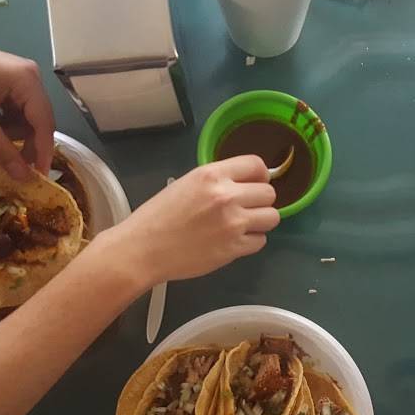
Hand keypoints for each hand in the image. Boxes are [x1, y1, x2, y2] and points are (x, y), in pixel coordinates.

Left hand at [0, 33, 54, 179]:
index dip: (43, 152)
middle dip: (27, 144)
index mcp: (27, 81)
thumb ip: (1, 147)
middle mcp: (32, 78)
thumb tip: (23, 176)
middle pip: (39, 121)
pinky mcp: (11, 82)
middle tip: (16, 168)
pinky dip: (7, 124)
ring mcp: (22, 79)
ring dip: (14, 134)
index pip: (44, 123)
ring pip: (28, 118)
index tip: (40, 177)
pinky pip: (18, 111)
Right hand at [107, 155, 279, 283]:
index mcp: (212, 174)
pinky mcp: (234, 248)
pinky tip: (233, 241)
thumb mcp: (187, 184)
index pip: (257, 165)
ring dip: (261, 221)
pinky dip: (251, 242)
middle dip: (260, 201)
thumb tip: (244, 184)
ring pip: (271, 217)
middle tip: (246, 209)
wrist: (143, 249)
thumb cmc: (158, 216)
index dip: (259, 176)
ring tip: (243, 226)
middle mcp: (226, 196)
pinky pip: (261, 241)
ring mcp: (233, 223)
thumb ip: (217, 181)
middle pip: (269, 193)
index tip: (254, 184)